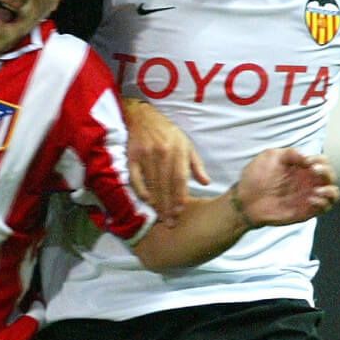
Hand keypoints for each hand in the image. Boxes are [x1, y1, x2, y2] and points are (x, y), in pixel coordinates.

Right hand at [123, 99, 209, 223]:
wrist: (144, 117)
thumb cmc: (168, 133)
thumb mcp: (187, 144)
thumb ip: (196, 165)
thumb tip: (206, 183)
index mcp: (178, 150)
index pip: (180, 179)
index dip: (180, 197)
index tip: (180, 212)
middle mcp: (162, 153)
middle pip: (166, 185)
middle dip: (168, 206)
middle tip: (170, 222)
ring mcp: (146, 155)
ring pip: (152, 184)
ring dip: (156, 203)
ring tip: (160, 217)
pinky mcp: (132, 156)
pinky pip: (136, 178)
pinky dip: (140, 191)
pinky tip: (146, 201)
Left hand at [235, 149, 339, 226]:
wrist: (245, 200)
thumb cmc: (256, 176)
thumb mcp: (271, 156)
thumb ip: (289, 153)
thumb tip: (306, 157)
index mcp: (302, 168)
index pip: (323, 162)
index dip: (320, 160)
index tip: (308, 162)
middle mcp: (308, 182)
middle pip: (330, 176)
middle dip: (327, 172)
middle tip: (313, 170)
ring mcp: (308, 197)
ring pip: (333, 194)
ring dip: (330, 190)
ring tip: (317, 190)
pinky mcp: (306, 211)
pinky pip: (324, 208)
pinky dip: (323, 202)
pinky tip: (311, 198)